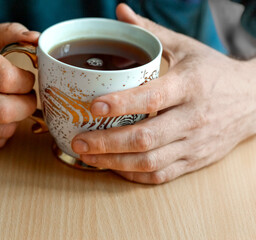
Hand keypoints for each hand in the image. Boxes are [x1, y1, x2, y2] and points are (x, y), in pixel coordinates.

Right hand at [0, 23, 38, 147]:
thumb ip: (11, 32)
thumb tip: (38, 40)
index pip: (5, 79)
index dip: (25, 82)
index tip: (26, 78)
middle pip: (5, 112)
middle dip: (27, 105)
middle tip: (26, 96)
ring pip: (3, 129)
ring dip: (16, 118)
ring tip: (10, 103)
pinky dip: (3, 130)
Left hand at [71, 4, 255, 183]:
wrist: (253, 101)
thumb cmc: (213, 72)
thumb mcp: (185, 48)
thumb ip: (151, 33)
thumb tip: (121, 12)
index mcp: (189, 86)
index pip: (152, 98)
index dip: (121, 103)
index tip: (93, 106)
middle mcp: (192, 118)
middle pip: (145, 138)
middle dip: (107, 143)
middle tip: (78, 140)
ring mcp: (193, 144)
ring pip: (149, 162)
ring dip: (114, 162)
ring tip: (87, 157)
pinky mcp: (194, 162)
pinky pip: (160, 176)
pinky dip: (134, 175)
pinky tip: (114, 167)